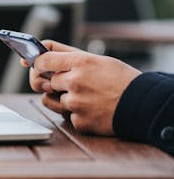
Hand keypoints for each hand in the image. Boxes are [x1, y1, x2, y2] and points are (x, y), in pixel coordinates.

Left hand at [23, 40, 140, 135]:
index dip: (37, 63)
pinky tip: (91, 108)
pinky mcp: (78, 121)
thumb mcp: (97, 59)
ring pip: (52, 100)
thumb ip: (66, 57)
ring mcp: (76, 103)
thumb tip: (36, 59)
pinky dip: (75, 113)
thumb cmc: (120, 80)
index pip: (43, 59)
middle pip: (46, 81)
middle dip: (56, 83)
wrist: (143, 105)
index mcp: (80, 62)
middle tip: (74, 83)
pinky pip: (65, 116)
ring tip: (85, 96)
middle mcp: (75, 81)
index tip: (37, 65)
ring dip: (62, 98)